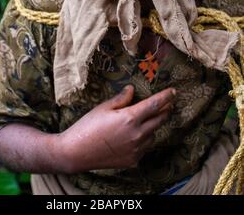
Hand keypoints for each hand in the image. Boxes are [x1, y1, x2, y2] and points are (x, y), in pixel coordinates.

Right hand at [60, 85, 174, 172]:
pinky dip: (144, 139)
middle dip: (165, 110)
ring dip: (153, 126)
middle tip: (168, 104)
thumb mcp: (103, 108)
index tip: (173, 92)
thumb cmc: (88, 126)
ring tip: (147, 120)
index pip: (154, 105)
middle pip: (159, 120)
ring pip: (153, 134)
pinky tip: (135, 136)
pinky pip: (145, 147)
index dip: (166, 97)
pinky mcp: (133, 160)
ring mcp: (136, 149)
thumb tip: (132, 90)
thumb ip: (121, 99)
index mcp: (130, 118)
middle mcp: (137, 134)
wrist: (76, 153)